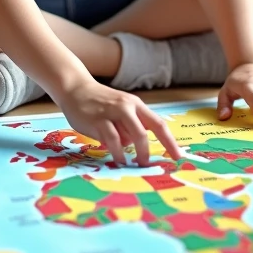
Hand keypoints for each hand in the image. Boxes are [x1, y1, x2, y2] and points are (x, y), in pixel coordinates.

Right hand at [58, 81, 181, 166]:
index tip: (177, 156)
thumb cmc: (100, 102)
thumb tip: (138, 146)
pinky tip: (118, 159)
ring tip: (129, 163)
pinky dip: (117, 152)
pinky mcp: (98, 120)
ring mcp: (111, 113)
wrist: (75, 88)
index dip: (169, 142)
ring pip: (129, 137)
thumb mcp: (120, 109)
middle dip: (146, 152)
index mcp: (135, 105)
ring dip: (132, 153)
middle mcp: (126, 107)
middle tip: (145, 164)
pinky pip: (112, 140)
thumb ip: (130, 125)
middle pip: (143, 133)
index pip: (158, 124)